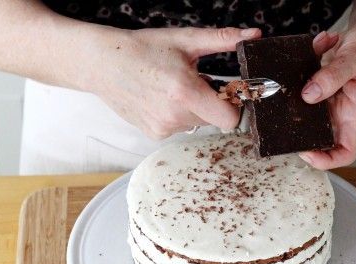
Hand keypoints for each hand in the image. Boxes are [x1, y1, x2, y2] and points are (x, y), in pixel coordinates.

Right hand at [85, 26, 260, 138]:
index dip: (234, 105)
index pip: (230, 118)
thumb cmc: (142, 49)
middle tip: (196, 81)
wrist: (103, 63)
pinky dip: (178, 115)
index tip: (230, 92)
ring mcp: (163, 128)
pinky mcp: (154, 134)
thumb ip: (223, 40)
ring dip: (195, 108)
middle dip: (213, 101)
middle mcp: (174, 116)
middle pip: (215, 119)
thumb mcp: (186, 40)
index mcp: (185, 92)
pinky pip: (180, 127)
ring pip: (198, 123)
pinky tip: (162, 98)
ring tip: (174, 88)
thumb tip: (252, 36)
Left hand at [299, 27, 355, 168]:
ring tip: (289, 84)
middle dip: (299, 133)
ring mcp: (327, 102)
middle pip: (318, 138)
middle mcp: (339, 113)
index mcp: (354, 115)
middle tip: (282, 120)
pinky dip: (296, 73)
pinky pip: (300, 90)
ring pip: (304, 115)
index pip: (345, 153)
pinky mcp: (316, 88)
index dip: (326, 160)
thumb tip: (309, 94)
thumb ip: (333, 76)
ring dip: (292, 102)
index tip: (307, 151)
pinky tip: (306, 55)